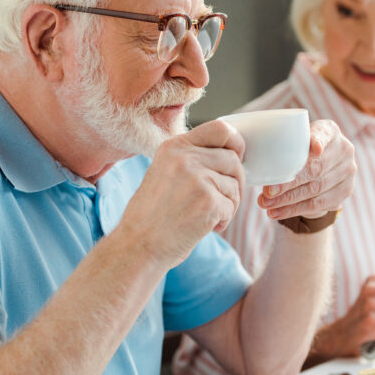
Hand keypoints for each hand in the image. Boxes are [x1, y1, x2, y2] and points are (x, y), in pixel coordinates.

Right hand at [121, 120, 244, 264]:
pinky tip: (204, 227)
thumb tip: (231, 155)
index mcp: (174, 146)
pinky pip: (231, 206)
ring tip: (206, 216)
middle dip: (235, 182)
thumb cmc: (152, 215)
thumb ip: (192, 159)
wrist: (137, 245)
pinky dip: (223, 220)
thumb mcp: (165, 172)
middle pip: (233, 160)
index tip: (236, 158)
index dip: (236, 143)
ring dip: (228, 205)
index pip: (220, 129)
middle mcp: (185, 157)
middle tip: (221, 200)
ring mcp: (197, 179)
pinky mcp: (207, 202)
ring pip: (235, 185)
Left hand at [257, 119, 355, 219]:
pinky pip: (317, 204)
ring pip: (315, 190)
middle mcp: (344, 150)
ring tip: (266, 204)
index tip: (314, 149)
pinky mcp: (345, 192)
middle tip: (267, 191)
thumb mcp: (296, 140)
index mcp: (331, 131)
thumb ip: (285, 143)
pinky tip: (276, 212)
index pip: (325, 134)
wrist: (323, 167)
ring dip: (287, 200)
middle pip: (316, 169)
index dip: (319, 141)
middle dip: (289, 183)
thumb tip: (260, 157)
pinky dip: (293, 210)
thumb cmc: (302, 150)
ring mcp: (348, 172)